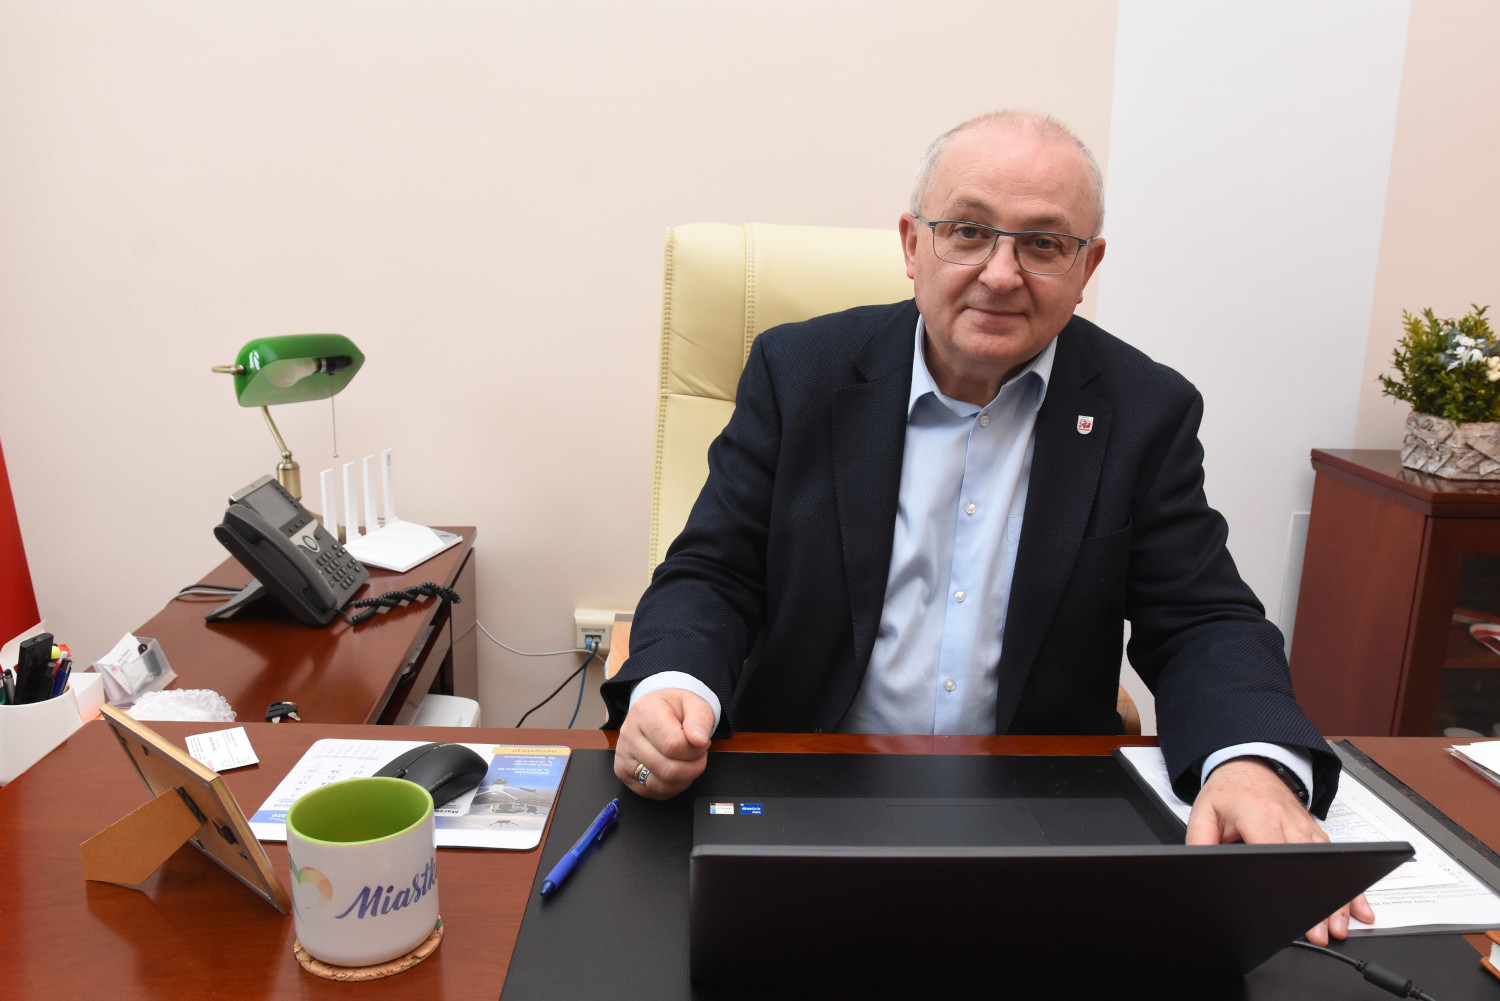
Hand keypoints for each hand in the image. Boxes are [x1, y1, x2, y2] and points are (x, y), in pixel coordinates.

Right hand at [613, 688, 714, 800]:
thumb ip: (701, 719)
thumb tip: (699, 740)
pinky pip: (654, 792)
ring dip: (684, 778)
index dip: (696, 749)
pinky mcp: (623, 773)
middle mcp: (629, 734)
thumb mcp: (695, 703)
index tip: (702, 741)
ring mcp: (623, 756)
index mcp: (644, 711)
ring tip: (687, 760)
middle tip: (698, 753)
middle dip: (693, 766)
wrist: (656, 711)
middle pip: (668, 769)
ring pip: (661, 785)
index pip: (674, 745)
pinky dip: (672, 786)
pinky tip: (676, 769)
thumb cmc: (676, 708)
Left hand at [1185, 757, 1374, 944]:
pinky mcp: (1315, 831)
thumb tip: (1201, 866)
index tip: (1288, 904)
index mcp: (1258, 814)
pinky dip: (1348, 883)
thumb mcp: (1204, 810)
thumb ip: (1200, 840)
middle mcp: (1288, 820)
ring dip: (1337, 896)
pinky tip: (1358, 906)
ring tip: (1338, 925)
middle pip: (1308, 863)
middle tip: (1318, 931)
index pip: (1274, 849)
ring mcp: (1305, 826)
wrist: (1252, 763)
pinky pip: (1336, 859)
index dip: (1283, 879)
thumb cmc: (1230, 789)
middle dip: (1316, 898)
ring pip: (1328, 863)